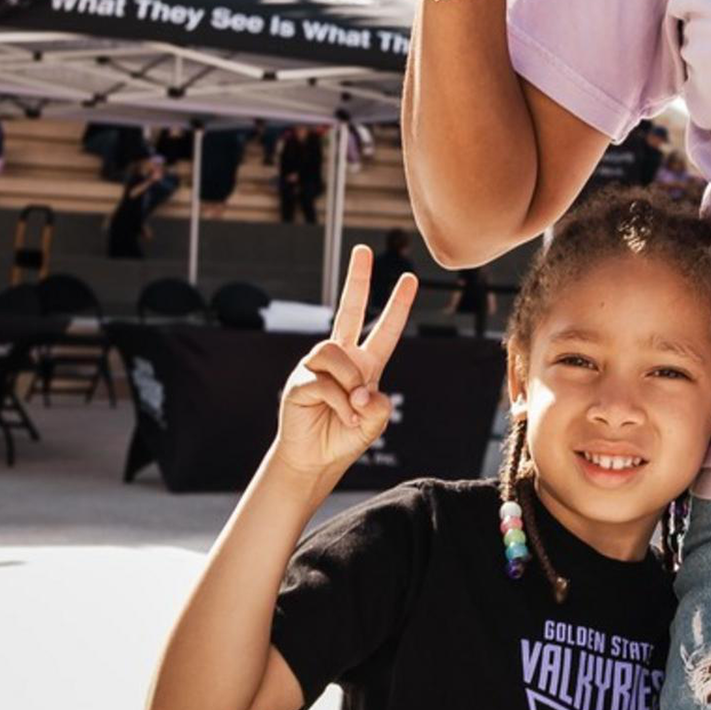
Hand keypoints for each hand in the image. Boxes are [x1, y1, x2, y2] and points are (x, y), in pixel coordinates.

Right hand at [273, 247, 419, 479]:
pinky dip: (339, 401)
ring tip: (352, 406)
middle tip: (362, 249)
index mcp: (365, 365)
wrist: (316, 460)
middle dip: (357, 280)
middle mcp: (341, 359)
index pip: (384, 329)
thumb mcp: (375, 422)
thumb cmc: (345, 437)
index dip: (398, 305)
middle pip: (348, 310)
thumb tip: (360, 390)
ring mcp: (317, 367)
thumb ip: (378, 405)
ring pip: (336, 350)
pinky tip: (344, 416)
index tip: (410, 278)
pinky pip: (323, 380)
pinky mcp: (299, 381)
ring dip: (350, 380)